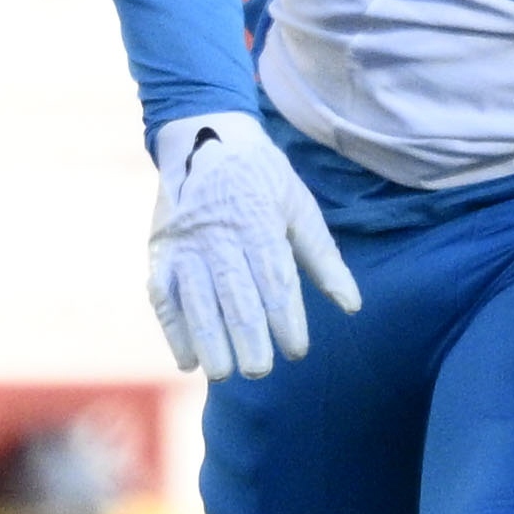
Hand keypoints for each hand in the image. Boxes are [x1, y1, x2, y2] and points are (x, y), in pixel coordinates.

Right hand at [145, 110, 357, 379]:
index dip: (285, 317)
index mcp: (259, 220)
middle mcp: (218, 233)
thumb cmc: (263, 180)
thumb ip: (323, 259)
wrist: (205, 139)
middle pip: (233, 292)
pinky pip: (163, 295)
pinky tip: (188, 360)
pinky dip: (172, 329)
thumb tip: (352, 306)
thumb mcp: (299, 207)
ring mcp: (185, 243)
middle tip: (259, 371)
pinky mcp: (161, 251)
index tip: (297, 350)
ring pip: (195, 298)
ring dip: (208, 339)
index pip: (273, 277)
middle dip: (246, 335)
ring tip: (224, 374)